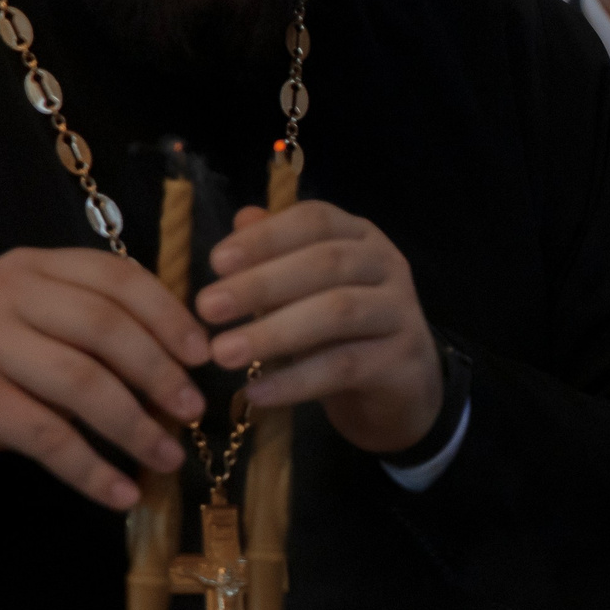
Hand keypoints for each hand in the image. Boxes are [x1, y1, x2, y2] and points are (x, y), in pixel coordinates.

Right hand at [0, 247, 209, 510]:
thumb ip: (98, 326)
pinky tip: (122, 494)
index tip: (203, 355)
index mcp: (30, 267)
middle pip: (104, 327)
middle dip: (159, 372)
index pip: (114, 277)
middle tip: (192, 411)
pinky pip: (48, 437)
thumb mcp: (40, 328)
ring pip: (81, 383)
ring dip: (135, 427)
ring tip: (169, 458)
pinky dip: (93, 469)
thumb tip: (188, 359)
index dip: (167, 316)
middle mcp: (0, 294)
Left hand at [196, 202, 441, 454]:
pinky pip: (344, 366)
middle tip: (207, 308)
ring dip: (274, 332)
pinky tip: (256, 392)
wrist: (401, 386)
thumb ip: (277, 255)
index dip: (267, 237)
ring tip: (223, 353)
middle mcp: (387, 265)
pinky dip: (296, 380)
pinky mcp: (402, 359)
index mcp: (360, 237)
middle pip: (326, 264)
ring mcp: (400, 311)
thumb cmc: (343, 328)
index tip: (216, 262)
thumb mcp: (306, 289)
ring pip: (337, 313)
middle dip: (261, 284)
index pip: (316, 221)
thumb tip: (242, 217)